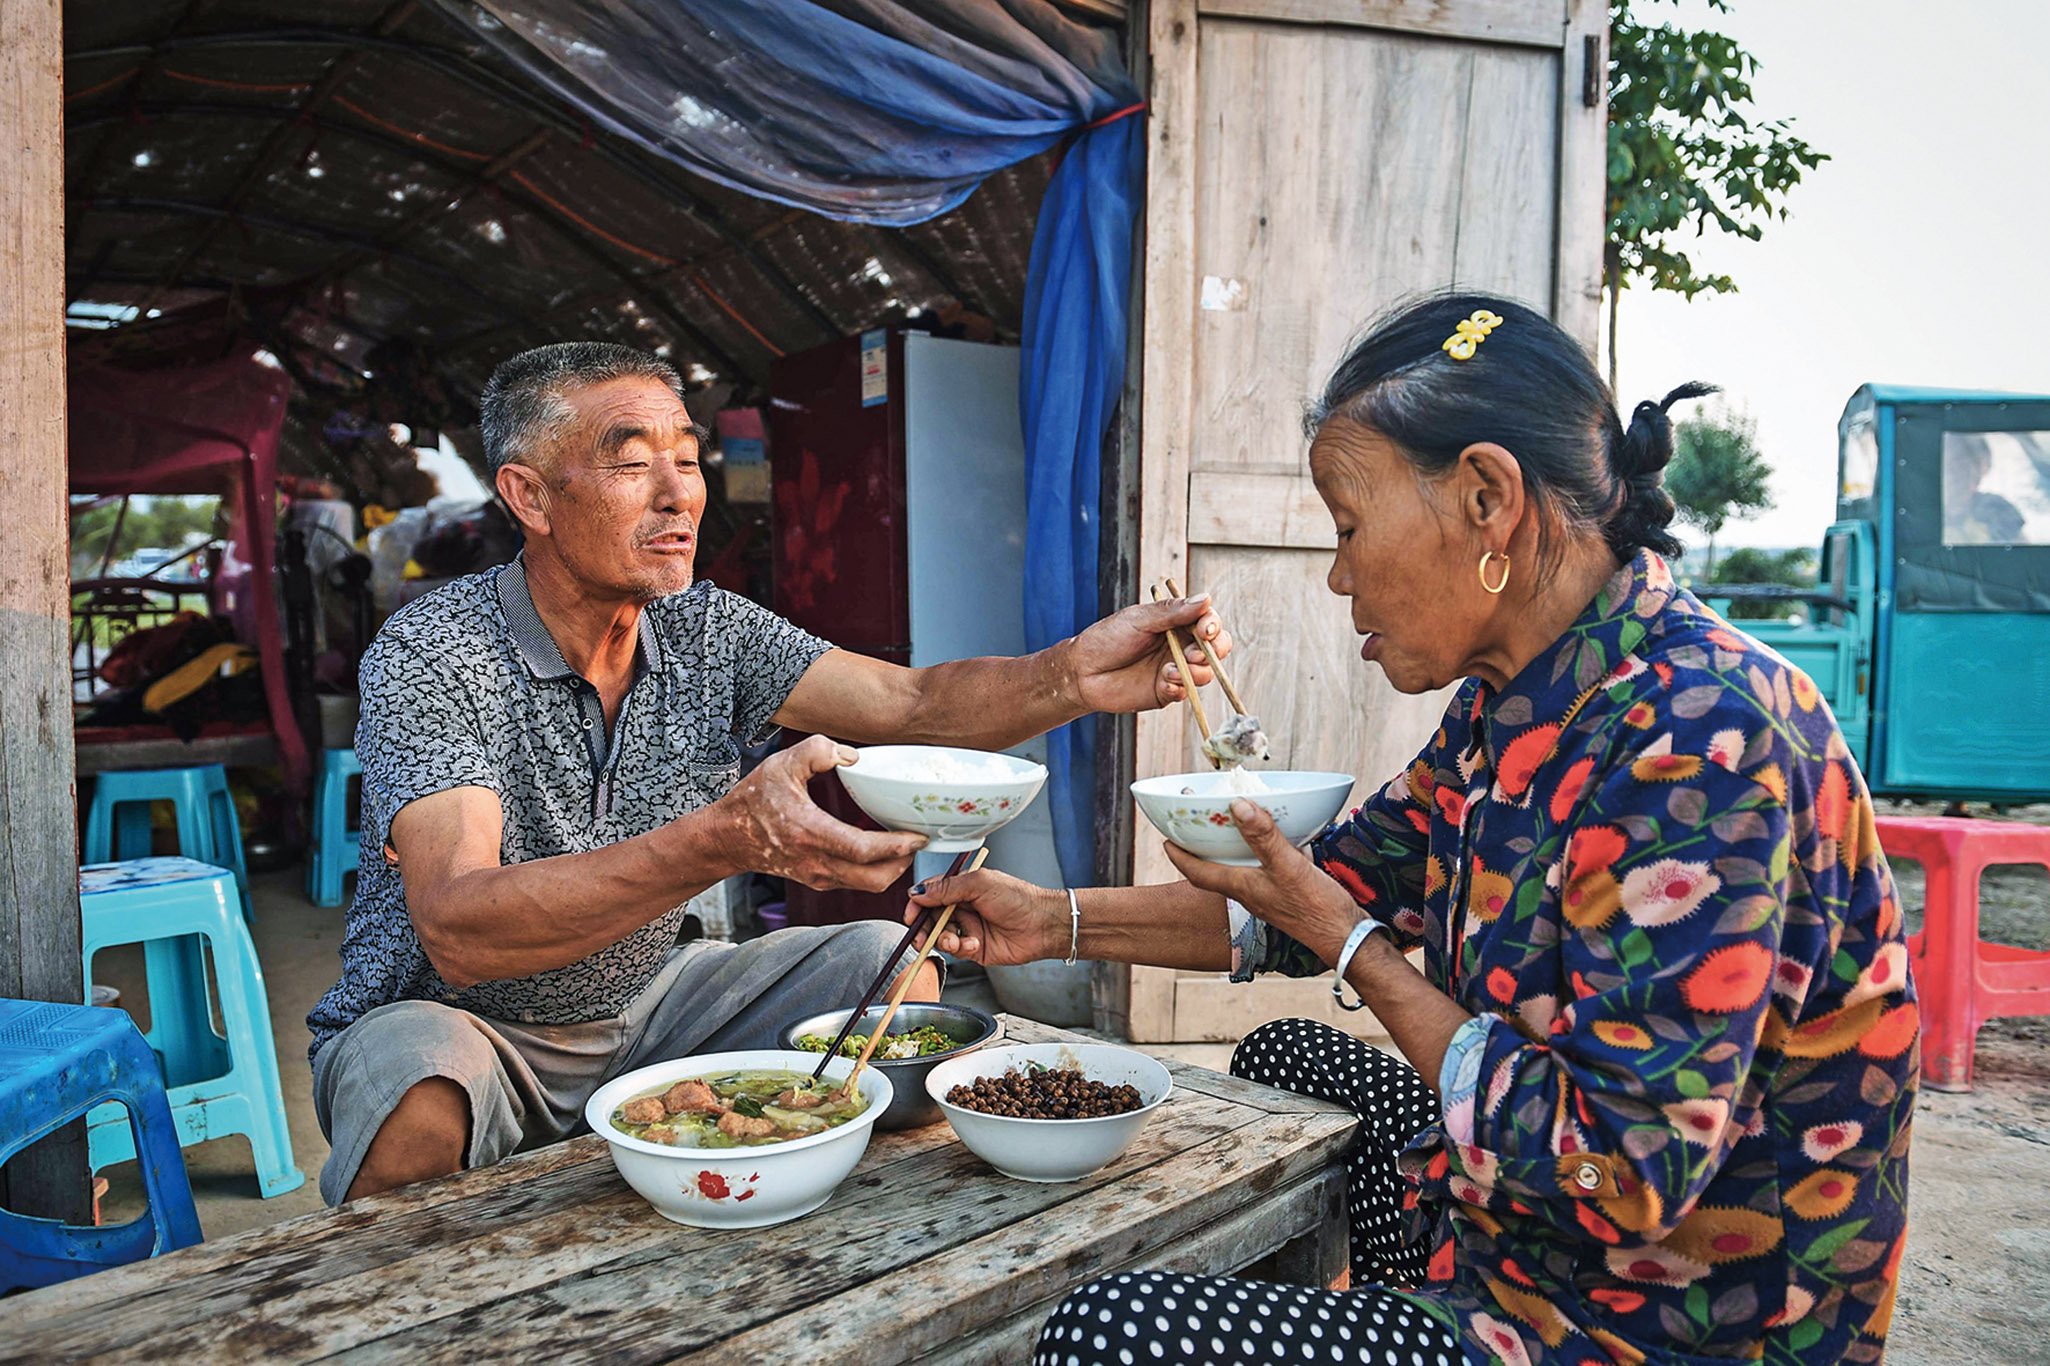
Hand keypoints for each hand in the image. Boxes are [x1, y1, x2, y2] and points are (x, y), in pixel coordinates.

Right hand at [712, 734, 924, 891]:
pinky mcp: (817, 880)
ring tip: (904, 843)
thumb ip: (817, 751)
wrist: (728, 837)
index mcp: (810, 833)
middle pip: (875, 879)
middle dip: (904, 862)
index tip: (919, 834)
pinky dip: (874, 869)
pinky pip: (855, 882)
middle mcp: (816, 861)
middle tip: (918, 839)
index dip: (897, 846)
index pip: (863, 850)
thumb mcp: (782, 764)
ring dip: (892, 868)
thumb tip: (853, 756)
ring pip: (868, 885)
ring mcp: (817, 875)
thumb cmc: (753, 800)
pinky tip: (880, 847)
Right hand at [904, 868, 1068, 965]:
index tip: (911, 915)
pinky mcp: (974, 948)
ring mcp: (968, 928)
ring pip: (940, 936)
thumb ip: (947, 888)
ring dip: (943, 939)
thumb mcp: (980, 884)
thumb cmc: (1019, 898)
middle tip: (923, 935)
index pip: (930, 894)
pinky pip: (956, 951)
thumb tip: (919, 892)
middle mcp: (962, 907)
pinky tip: (974, 944)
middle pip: (930, 918)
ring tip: (956, 941)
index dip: (917, 904)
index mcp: (962, 887)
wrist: (1043, 925)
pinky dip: (960, 949)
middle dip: (925, 928)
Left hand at [1067, 594, 1232, 713]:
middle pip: (1216, 649)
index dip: (1213, 625)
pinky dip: (1178, 688)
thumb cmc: (1108, 638)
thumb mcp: (1140, 619)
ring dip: (1195, 672)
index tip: (1205, 630)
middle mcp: (1181, 646)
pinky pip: (1185, 693)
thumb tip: (1205, 599)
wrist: (1083, 671)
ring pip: (1205, 673)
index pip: (1209, 622)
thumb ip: (1172, 612)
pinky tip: (1162, 682)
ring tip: (1168, 670)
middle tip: (1194, 654)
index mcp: (1177, 623)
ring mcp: (1176, 669)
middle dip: (1212, 652)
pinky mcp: (1167, 692)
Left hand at [1163, 798, 1360, 963]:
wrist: (1346, 937)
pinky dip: (1260, 854)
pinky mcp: (1287, 895)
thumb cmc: (1315, 908)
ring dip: (1232, 850)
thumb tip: (1237, 806)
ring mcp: (1269, 895)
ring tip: (1230, 828)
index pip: (1199, 872)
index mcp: (1242, 887)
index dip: (1180, 856)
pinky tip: (1274, 841)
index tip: (1166, 840)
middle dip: (1202, 850)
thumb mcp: (1288, 866)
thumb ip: (1263, 837)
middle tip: (1196, 827)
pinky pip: (1263, 871)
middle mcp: (1250, 892)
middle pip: (1216, 870)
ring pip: (1240, 870)